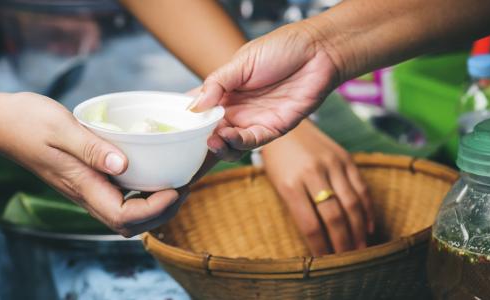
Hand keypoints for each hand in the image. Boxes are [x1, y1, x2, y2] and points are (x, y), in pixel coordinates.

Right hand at [0, 92, 181, 236]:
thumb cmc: (26, 121)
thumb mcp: (61, 128)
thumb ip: (91, 148)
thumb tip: (123, 166)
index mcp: (81, 186)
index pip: (125, 218)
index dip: (156, 210)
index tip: (176, 187)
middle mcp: (85, 194)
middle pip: (131, 224)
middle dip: (163, 212)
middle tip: (186, 185)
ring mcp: (85, 188)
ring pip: (127, 214)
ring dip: (155, 205)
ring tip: (177, 180)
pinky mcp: (85, 179)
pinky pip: (119, 196)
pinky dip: (142, 192)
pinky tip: (153, 171)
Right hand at [188, 22, 340, 159]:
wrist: (318, 51)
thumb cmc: (283, 48)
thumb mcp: (242, 61)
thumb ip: (217, 83)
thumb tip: (192, 106)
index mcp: (225, 91)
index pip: (199, 109)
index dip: (186, 120)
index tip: (171, 126)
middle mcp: (237, 109)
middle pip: (211, 132)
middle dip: (199, 141)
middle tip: (190, 140)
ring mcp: (254, 120)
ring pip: (230, 143)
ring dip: (217, 145)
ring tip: (210, 140)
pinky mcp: (274, 128)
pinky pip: (252, 142)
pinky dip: (237, 143)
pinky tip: (227, 137)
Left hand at [261, 121, 372, 254]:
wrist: (286, 127)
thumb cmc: (278, 162)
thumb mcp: (278, 185)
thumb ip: (296, 209)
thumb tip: (317, 242)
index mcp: (290, 184)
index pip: (310, 224)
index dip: (320, 247)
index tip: (324, 263)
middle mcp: (313, 173)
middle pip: (334, 216)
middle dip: (343, 243)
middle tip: (348, 261)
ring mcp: (332, 164)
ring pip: (352, 204)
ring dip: (358, 231)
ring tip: (361, 249)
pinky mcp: (346, 158)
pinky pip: (361, 188)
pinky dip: (367, 210)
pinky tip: (368, 227)